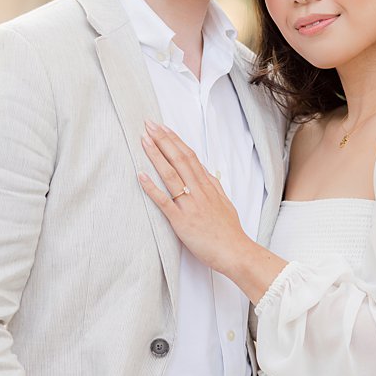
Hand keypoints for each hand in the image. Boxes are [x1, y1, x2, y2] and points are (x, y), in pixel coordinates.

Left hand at [138, 120, 254, 274]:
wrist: (235, 251)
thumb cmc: (229, 231)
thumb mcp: (225, 203)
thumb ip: (215, 188)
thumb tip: (208, 174)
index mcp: (209, 186)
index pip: (190, 156)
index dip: (175, 141)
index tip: (163, 128)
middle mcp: (199, 191)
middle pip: (180, 159)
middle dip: (163, 140)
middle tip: (149, 124)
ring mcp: (190, 204)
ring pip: (171, 174)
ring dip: (156, 155)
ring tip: (144, 140)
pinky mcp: (181, 220)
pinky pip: (164, 201)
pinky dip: (152, 187)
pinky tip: (140, 175)